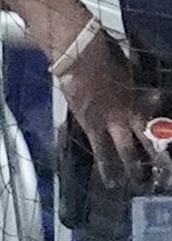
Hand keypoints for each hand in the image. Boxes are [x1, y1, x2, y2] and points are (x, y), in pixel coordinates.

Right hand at [55, 33, 171, 193]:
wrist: (79, 55)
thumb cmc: (107, 57)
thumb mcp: (133, 74)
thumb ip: (144, 91)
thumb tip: (158, 98)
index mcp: (141, 102)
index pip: (159, 128)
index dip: (164, 145)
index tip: (170, 161)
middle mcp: (130, 117)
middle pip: (149, 143)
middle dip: (160, 161)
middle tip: (166, 178)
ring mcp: (110, 124)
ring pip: (126, 152)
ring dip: (135, 169)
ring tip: (141, 185)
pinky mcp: (91, 126)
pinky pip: (100, 151)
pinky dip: (106, 168)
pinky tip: (111, 182)